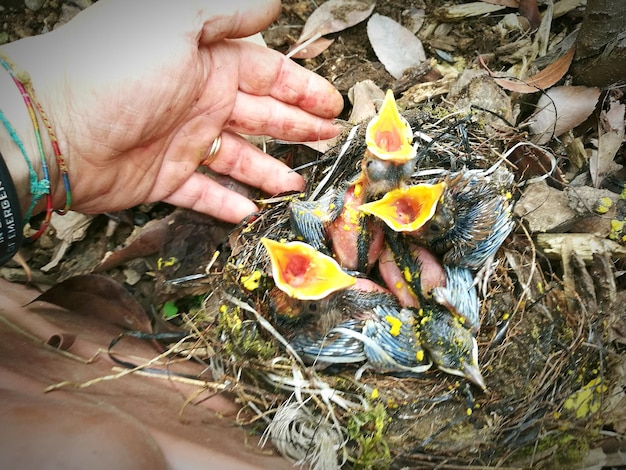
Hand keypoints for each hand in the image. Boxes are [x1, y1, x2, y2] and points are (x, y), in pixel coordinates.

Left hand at [1, 0, 342, 222]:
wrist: (55, 129)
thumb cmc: (114, 72)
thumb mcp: (173, 22)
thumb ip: (227, 12)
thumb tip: (272, 4)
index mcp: (207, 63)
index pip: (268, 74)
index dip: (303, 89)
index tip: (332, 105)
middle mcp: (199, 101)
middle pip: (261, 116)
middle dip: (297, 128)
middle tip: (328, 141)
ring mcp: (183, 142)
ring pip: (238, 159)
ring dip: (269, 172)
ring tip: (298, 185)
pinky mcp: (164, 178)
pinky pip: (203, 192)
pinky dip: (226, 203)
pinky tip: (251, 212)